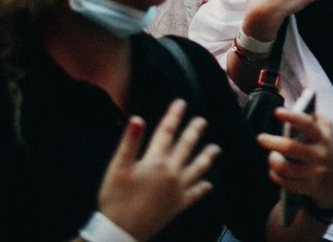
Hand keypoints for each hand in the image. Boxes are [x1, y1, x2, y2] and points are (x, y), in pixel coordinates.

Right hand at [98, 100, 220, 240]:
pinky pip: (195, 195)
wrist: (121, 232)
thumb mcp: (118, 168)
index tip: (181, 103)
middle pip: (186, 147)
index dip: (174, 116)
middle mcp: (171, 172)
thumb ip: (130, 142)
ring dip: (207, 157)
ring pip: (198, 169)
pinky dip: (202, 188)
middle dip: (194, 131)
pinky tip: (208, 184)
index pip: (167, 132)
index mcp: (155, 161)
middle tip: (202, 120)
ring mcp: (178, 190)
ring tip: (216, 149)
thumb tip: (138, 118)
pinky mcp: (178, 206)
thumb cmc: (115, 198)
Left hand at [257, 109, 332, 217]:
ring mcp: (314, 173)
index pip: (307, 124)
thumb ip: (318, 118)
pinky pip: (285, 182)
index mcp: (322, 137)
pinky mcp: (308, 188)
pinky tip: (273, 170)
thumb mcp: (327, 132)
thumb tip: (305, 103)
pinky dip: (275, 175)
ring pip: (285, 168)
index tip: (277, 112)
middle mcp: (319, 154)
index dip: (292, 117)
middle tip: (260, 138)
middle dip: (272, 142)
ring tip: (270, 156)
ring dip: (273, 161)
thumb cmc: (325, 150)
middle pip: (291, 147)